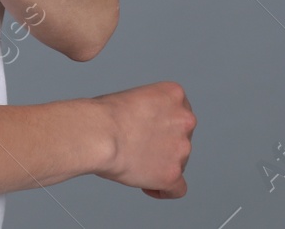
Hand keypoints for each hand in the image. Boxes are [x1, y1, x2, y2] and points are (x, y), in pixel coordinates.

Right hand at [92, 81, 195, 198]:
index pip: (179, 114)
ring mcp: (182, 148)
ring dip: (160, 165)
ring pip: (179, 163)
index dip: (164, 126)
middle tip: (139, 149)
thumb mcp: (132, 98)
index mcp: (174, 94)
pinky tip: (148, 186)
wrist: (100, 132)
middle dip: (164, 146)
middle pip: (181, 139)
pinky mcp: (172, 174)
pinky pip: (177, 189)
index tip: (149, 132)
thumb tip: (143, 131)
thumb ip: (148, 112)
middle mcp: (185, 119)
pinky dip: (163, 189)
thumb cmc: (104, 114)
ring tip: (134, 164)